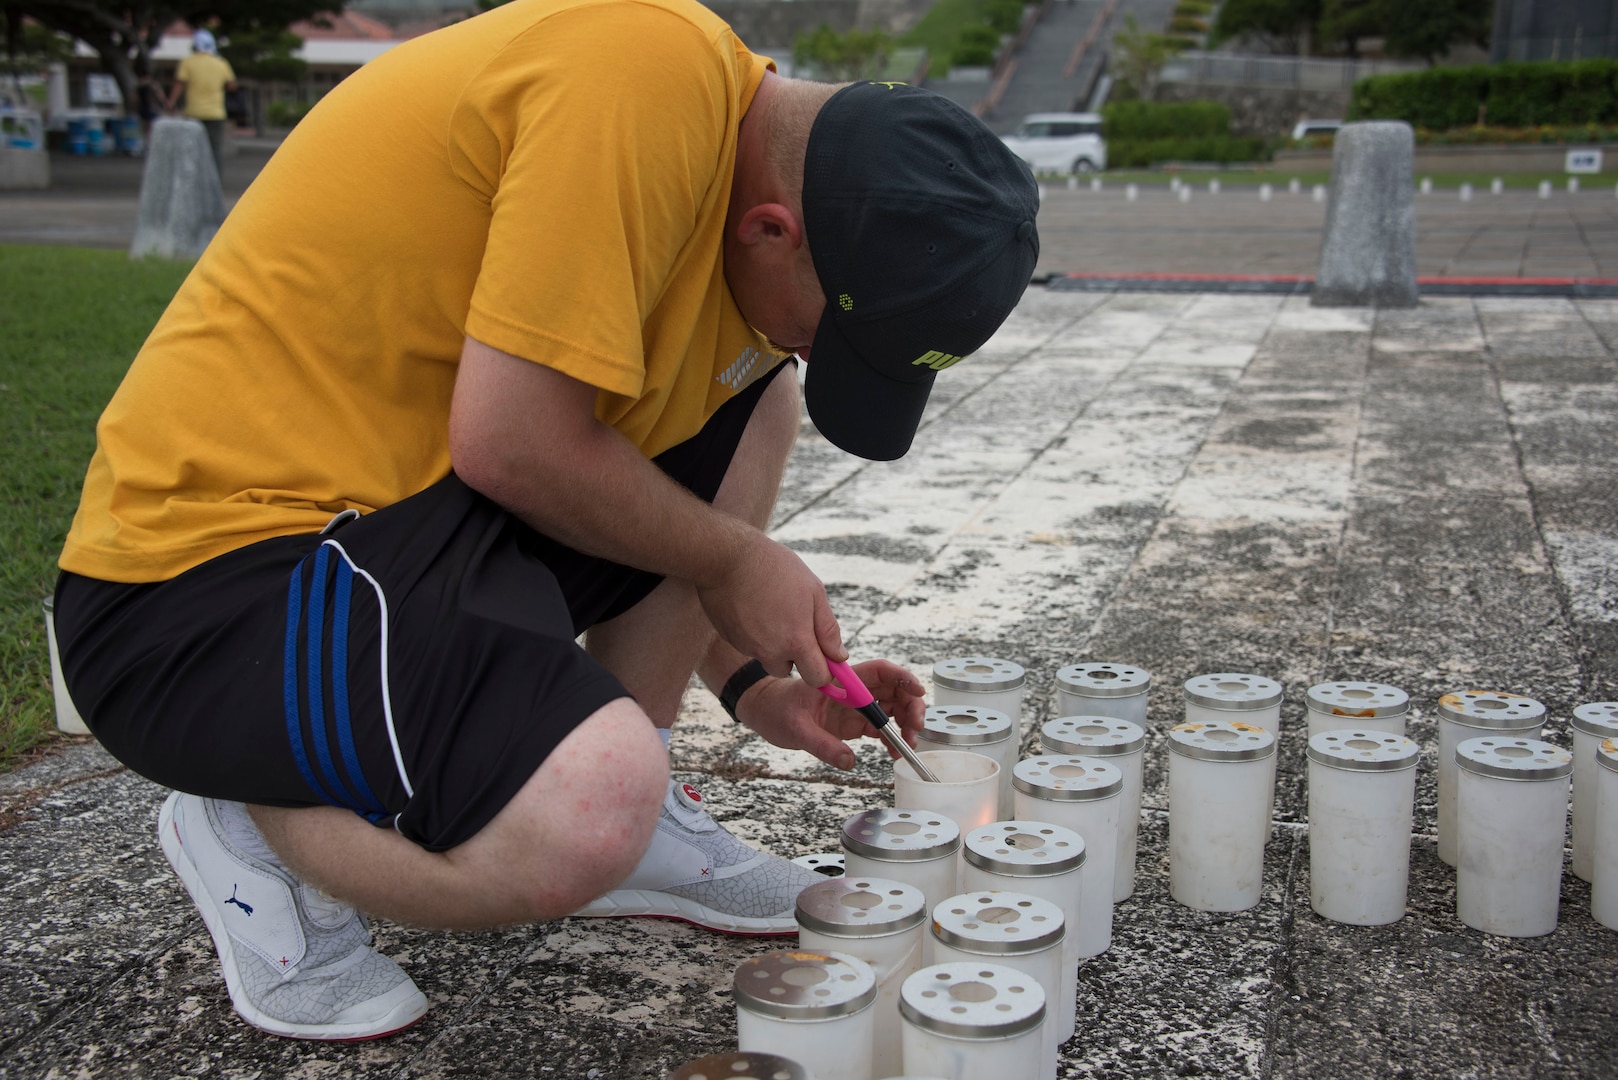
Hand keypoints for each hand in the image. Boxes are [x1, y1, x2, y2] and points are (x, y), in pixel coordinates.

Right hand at [696, 532, 844, 688]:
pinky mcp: (731, 639)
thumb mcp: (813, 591)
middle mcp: (770, 651)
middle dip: (795, 656)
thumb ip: (828, 629)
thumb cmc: (775, 569)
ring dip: (773, 643)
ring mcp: (747, 647)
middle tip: (795, 623)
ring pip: (767, 656)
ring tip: (772, 608)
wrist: (727, 558)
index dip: (825, 669)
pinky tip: (754, 606)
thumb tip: (839, 655)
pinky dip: (755, 632)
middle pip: (788, 670)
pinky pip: (749, 645)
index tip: (826, 655)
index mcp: (796, 641)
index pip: (817, 678)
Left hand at [734, 659, 926, 770]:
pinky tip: (895, 752)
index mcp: (842, 682)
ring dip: (906, 724)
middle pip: (894, 690)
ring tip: (908, 745)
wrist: (766, 712)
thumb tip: (848, 761)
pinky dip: (892, 738)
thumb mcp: (795, 729)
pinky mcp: (853, 721)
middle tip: (915, 729)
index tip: (918, 691)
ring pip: (892, 709)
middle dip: (911, 706)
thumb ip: (822, 745)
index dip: (903, 677)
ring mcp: (855, 706)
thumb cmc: (777, 710)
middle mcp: (853, 691)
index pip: (880, 671)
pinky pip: (881, 727)